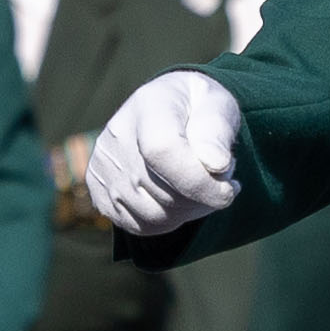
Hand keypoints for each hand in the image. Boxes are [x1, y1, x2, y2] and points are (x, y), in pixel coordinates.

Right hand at [84, 72, 245, 236]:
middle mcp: (117, 134)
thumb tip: (216, 164)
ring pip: (153, 215)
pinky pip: (141, 225)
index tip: (230, 187)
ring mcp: (103, 164)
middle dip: (203, 197)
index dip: (199, 181)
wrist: (172, 110)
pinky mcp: (98, 188)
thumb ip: (218, 130)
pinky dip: (169, 220)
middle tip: (222, 179)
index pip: (163, 151)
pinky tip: (182, 197)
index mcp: (149, 104)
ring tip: (201, 185)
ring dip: (188, 211)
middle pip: (163, 191)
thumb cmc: (200, 109)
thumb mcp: (220, 106)